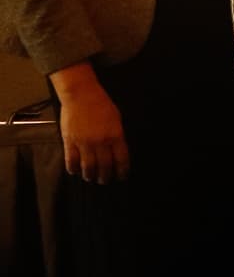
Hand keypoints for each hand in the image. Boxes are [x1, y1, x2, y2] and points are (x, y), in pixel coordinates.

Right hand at [54, 66, 127, 183]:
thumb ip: (117, 136)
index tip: (121, 177)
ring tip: (91, 178)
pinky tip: (75, 171)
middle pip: (104, 166)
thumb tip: (117, 150)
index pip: (121, 159)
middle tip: (104, 180)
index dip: (122, 171)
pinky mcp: (69, 141)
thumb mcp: (117, 119)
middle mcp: (101, 142)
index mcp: (116, 136)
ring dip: (90, 175)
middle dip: (105, 176)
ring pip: (87, 166)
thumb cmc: (101, 104)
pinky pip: (71, 160)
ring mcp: (84, 143)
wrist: (81, 95)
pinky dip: (73, 168)